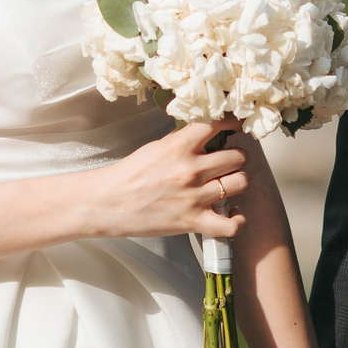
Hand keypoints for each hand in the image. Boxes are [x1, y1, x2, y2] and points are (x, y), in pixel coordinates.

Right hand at [80, 120, 247, 239]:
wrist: (107, 204)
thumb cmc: (127, 176)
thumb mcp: (156, 148)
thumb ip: (182, 141)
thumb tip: (204, 134)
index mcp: (179, 146)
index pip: (218, 124)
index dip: (232, 123)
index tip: (235, 126)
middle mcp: (191, 170)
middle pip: (238, 156)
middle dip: (236, 157)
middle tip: (228, 161)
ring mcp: (195, 197)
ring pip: (240, 182)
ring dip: (236, 182)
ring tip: (226, 183)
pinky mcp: (193, 222)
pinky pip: (231, 225)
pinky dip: (237, 220)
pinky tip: (232, 213)